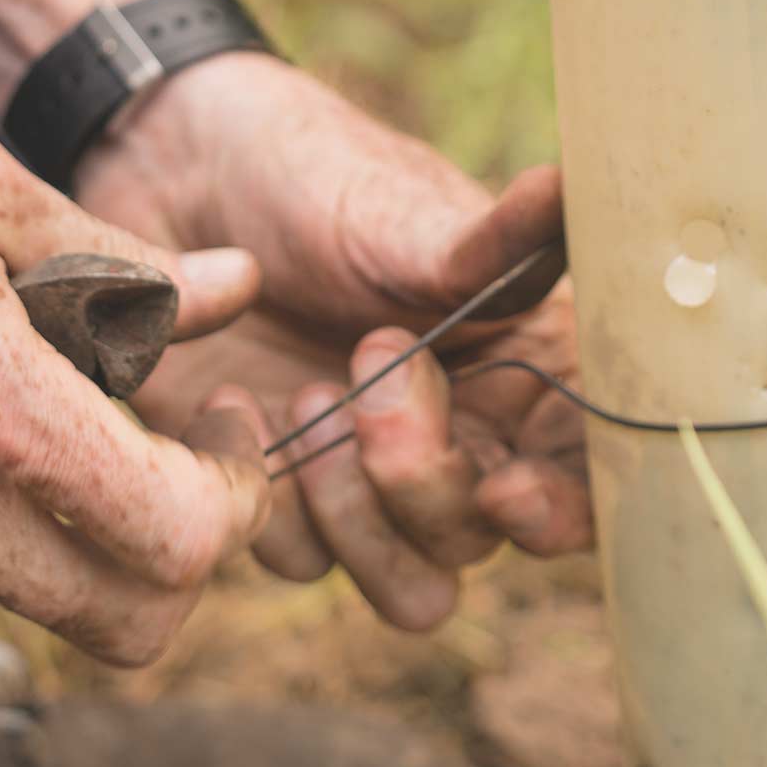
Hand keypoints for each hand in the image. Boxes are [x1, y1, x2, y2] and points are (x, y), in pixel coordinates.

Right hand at [0, 95, 269, 664]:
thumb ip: (124, 265)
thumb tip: (238, 285)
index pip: (181, 539)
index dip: (240, 496)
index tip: (227, 429)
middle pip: (131, 621)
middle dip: (185, 550)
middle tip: (182, 458)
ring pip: (38, 594)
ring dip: (73, 524)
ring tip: (31, 403)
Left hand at [76, 54, 591, 629]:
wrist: (176, 179)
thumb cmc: (311, 177)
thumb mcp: (399, 210)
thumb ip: (489, 242)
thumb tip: (575, 188)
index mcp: (528, 371)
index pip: (590, 479)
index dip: (566, 508)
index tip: (507, 487)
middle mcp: (468, 441)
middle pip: (488, 540)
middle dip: (425, 477)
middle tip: (365, 363)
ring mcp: (377, 481)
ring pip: (413, 589)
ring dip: (357, 517)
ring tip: (305, 397)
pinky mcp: (290, 498)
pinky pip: (305, 563)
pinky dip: (271, 500)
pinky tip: (233, 402)